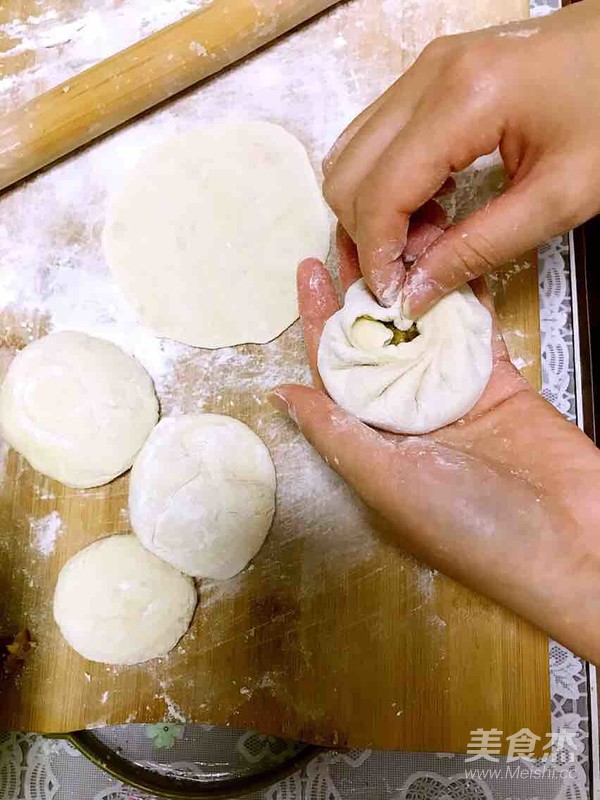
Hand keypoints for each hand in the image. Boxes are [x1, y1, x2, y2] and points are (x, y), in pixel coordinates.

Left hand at [269, 229, 599, 663]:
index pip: (334, 368)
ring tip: (398, 232)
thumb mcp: (385, 479)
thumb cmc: (465, 523)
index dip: (319, 319)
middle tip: (354, 234)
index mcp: (371, 435)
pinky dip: (464, 294)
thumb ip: (334, 432)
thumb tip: (278, 395)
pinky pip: (475, 329)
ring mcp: (454, 393)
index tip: (309, 270)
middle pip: (376, 339)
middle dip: (362, 289)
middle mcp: (407, 411)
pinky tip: (449, 254)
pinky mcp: (499, 380)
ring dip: (412, 283)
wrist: (566, 541)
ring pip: (424, 327)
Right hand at [322, 1, 599, 314]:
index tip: (393, 298)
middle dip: (367, 235)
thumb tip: (415, 293)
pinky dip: (384, 183)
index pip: (380, 192)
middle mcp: (427, 75)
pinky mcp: (429, 75)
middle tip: (414, 270)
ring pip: (351, 155)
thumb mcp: (559, 198)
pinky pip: (375, 138)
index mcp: (462, 99)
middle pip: (347, 173)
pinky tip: (428, 207)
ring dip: (372, 210)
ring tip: (425, 240)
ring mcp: (424, 70)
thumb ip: (480, 249)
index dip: (376, 254)